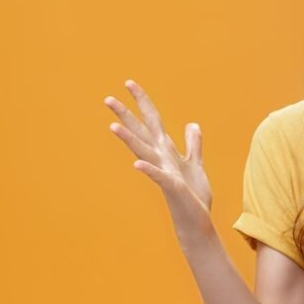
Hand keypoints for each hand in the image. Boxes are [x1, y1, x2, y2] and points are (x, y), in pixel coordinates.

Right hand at [104, 79, 213, 243]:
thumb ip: (193, 144)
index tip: (129, 83)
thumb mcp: (196, 164)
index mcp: (167, 151)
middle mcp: (161, 159)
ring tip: (113, 127)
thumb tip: (192, 124)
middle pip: (142, 132)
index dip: (142, 102)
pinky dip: (148, 170)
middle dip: (126, 116)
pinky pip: (158, 176)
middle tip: (108, 99)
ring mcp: (164, 172)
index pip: (153, 121)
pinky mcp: (172, 187)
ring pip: (144, 151)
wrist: (196, 220)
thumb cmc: (194, 195)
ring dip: (129, 139)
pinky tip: (136, 164)